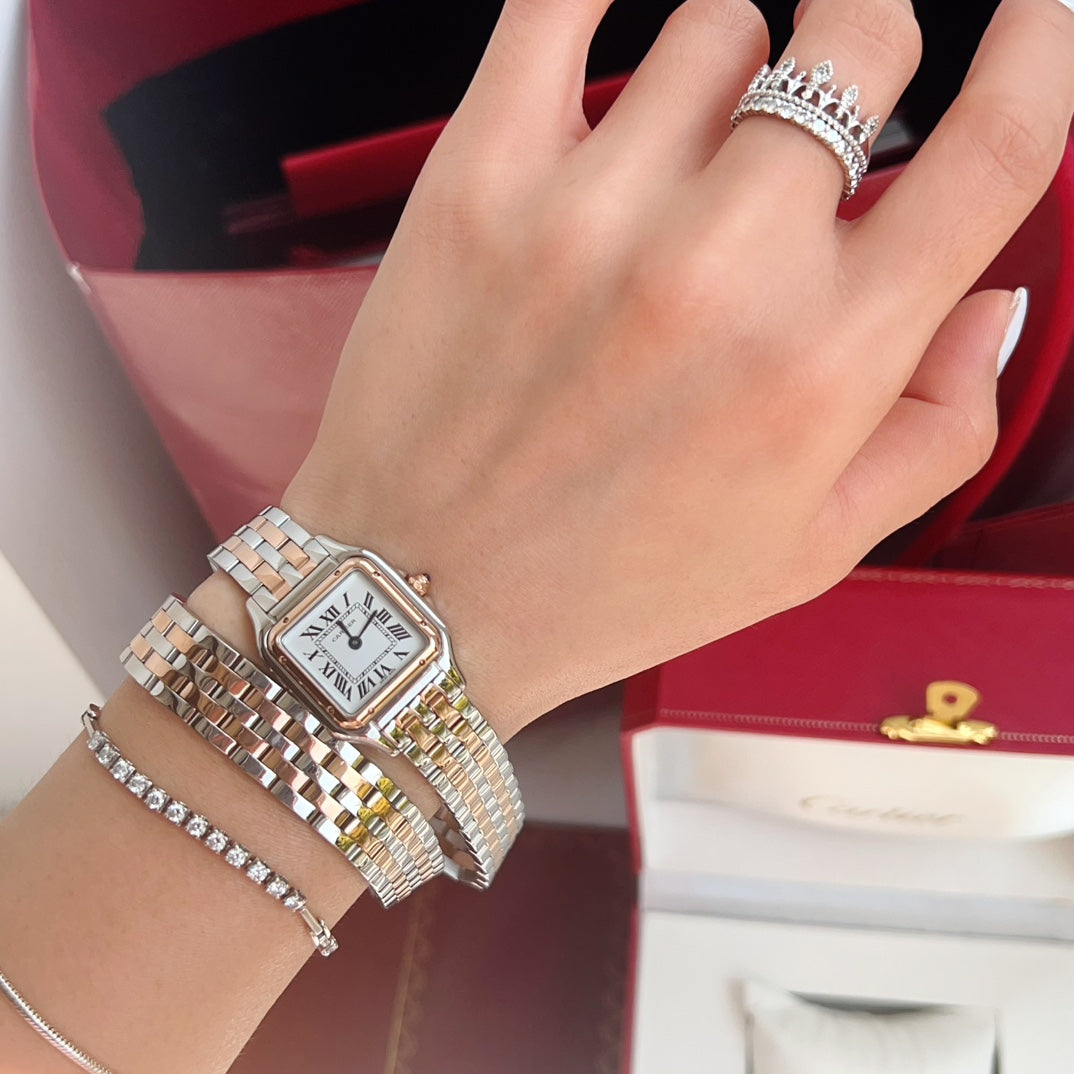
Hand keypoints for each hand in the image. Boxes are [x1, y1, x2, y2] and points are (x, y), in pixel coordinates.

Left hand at [283, 0, 1073, 738]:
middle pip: (859, 38)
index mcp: (825, 363)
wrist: (426, 600)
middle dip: (866, 52)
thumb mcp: (810, 550)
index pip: (995, 148)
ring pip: (719, 22)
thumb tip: (995, 299)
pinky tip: (608, 26)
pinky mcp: (477, 180)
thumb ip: (935, 427)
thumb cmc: (615, 585)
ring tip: (680, 162)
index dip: (1040, 49)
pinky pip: (559, 2)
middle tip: (817, 115)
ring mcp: (594, 211)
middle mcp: (724, 268)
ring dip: (730, 69)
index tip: (1037, 14)